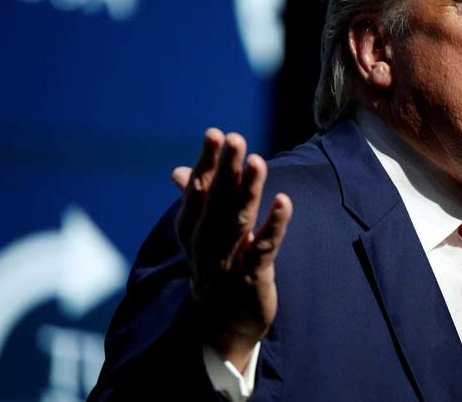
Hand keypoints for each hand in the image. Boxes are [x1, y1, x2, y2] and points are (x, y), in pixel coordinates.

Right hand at [172, 128, 291, 371]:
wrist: (221, 327)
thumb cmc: (215, 270)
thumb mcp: (200, 236)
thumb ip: (195, 201)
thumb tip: (177, 171)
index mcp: (192, 231)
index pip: (198, 192)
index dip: (206, 163)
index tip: (215, 134)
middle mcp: (205, 244)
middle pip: (217, 202)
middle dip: (226, 169)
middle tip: (235, 137)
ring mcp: (228, 262)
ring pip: (238, 221)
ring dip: (248, 190)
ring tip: (258, 160)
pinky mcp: (252, 278)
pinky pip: (264, 249)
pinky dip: (274, 225)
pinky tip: (284, 201)